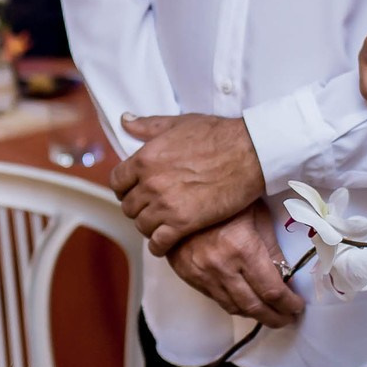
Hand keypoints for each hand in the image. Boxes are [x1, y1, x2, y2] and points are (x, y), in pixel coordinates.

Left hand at [112, 114, 265, 252]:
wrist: (248, 153)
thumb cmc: (217, 135)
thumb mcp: (178, 123)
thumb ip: (147, 125)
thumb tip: (125, 120)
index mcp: (145, 159)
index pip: (117, 181)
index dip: (124, 188)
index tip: (132, 191)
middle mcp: (150, 183)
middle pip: (128, 206)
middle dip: (137, 207)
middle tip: (150, 208)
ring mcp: (165, 205)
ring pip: (141, 225)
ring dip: (149, 226)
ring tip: (159, 223)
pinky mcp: (184, 223)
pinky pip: (159, 242)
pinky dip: (159, 246)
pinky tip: (164, 243)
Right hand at [166, 209, 304, 329]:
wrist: (180, 200)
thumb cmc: (226, 202)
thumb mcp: (258, 217)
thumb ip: (272, 249)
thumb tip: (287, 277)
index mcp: (243, 248)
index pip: (272, 290)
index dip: (288, 304)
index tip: (297, 306)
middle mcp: (222, 266)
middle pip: (254, 306)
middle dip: (275, 317)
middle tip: (287, 319)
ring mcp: (203, 274)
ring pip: (234, 308)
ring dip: (255, 315)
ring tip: (270, 314)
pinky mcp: (190, 277)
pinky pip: (217, 299)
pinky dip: (235, 305)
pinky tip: (246, 302)